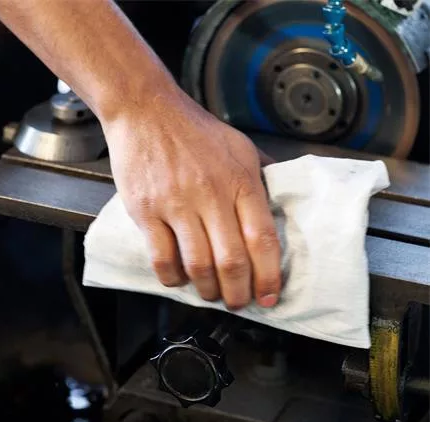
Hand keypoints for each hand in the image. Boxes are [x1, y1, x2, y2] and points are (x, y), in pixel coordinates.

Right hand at [103, 90, 280, 309]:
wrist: (146, 110)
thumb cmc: (194, 130)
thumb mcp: (240, 146)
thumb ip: (263, 176)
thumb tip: (283, 203)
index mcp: (240, 180)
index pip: (263, 239)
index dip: (269, 276)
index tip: (269, 296)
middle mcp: (211, 194)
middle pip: (232, 261)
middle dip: (238, 293)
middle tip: (239, 302)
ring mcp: (176, 203)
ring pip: (198, 265)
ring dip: (206, 291)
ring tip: (210, 294)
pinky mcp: (146, 210)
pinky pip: (161, 258)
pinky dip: (172, 278)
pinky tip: (178, 279)